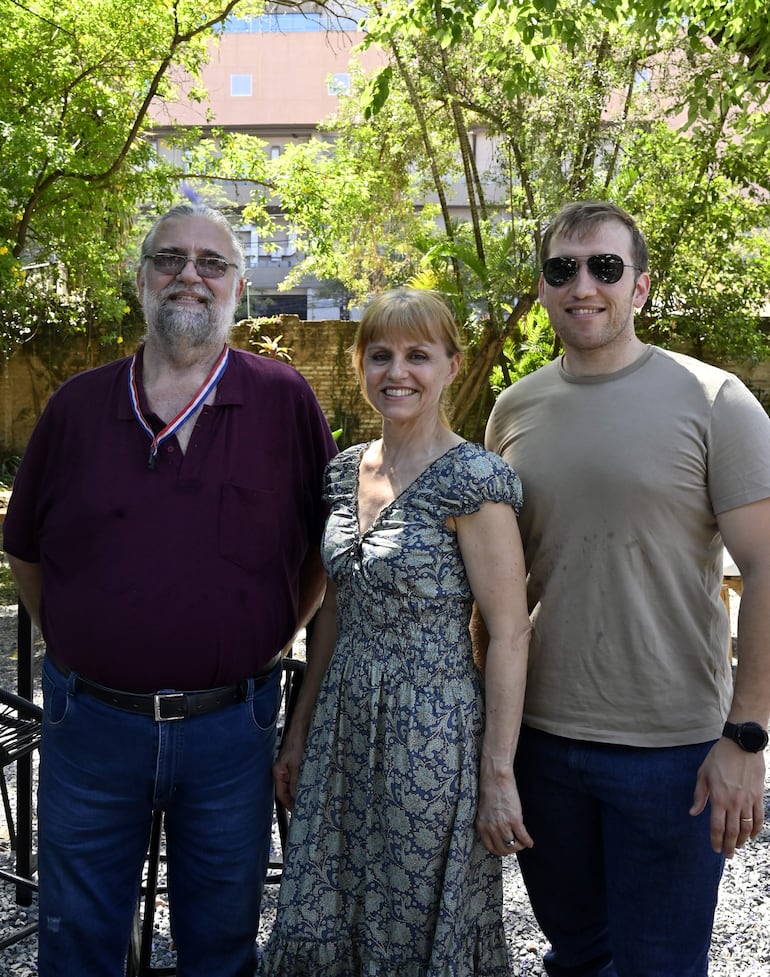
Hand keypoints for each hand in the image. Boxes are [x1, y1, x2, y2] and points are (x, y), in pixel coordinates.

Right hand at [272, 726, 306, 811]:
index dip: (289, 804)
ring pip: (294, 784)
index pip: (281, 794)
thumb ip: (295, 781)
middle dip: (295, 799)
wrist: (302, 727)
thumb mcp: (297, 764)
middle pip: (287, 790)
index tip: (297, 812)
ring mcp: (290, 767)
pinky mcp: (297, 763)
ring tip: (311, 798)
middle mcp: (283, 771)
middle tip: (306, 807)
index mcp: (278, 773)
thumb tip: (295, 797)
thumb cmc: (296, 743)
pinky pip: (300, 777)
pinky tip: (313, 785)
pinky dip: (305, 782)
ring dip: (301, 790)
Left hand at [475, 769, 533, 856]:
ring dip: (519, 846)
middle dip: (510, 850)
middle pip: (503, 849)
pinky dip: (528, 842)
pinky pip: (523, 837)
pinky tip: (530, 842)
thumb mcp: (483, 810)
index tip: (505, 849)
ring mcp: (503, 825)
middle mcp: (491, 828)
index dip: (499, 851)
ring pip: (513, 845)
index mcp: (481, 826)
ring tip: (523, 843)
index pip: (491, 848)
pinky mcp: (515, 819)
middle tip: (516, 846)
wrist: (495, 778)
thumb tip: (495, 832)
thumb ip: (487, 823)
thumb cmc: (489, 790)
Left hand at [690, 738, 765, 856]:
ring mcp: (748, 800)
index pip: (717, 826)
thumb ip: (699, 795)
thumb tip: (693, 812)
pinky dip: (756, 829)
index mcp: (718, 798)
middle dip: (729, 845)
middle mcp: (734, 802)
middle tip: (727, 855)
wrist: (742, 745)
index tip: (715, 849)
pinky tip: (752, 835)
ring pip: (746, 827)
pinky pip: (759, 817)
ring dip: (742, 840)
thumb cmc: (719, 757)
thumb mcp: (703, 774)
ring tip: (738, 846)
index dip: (716, 840)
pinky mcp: (759, 796)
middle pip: (732, 831)